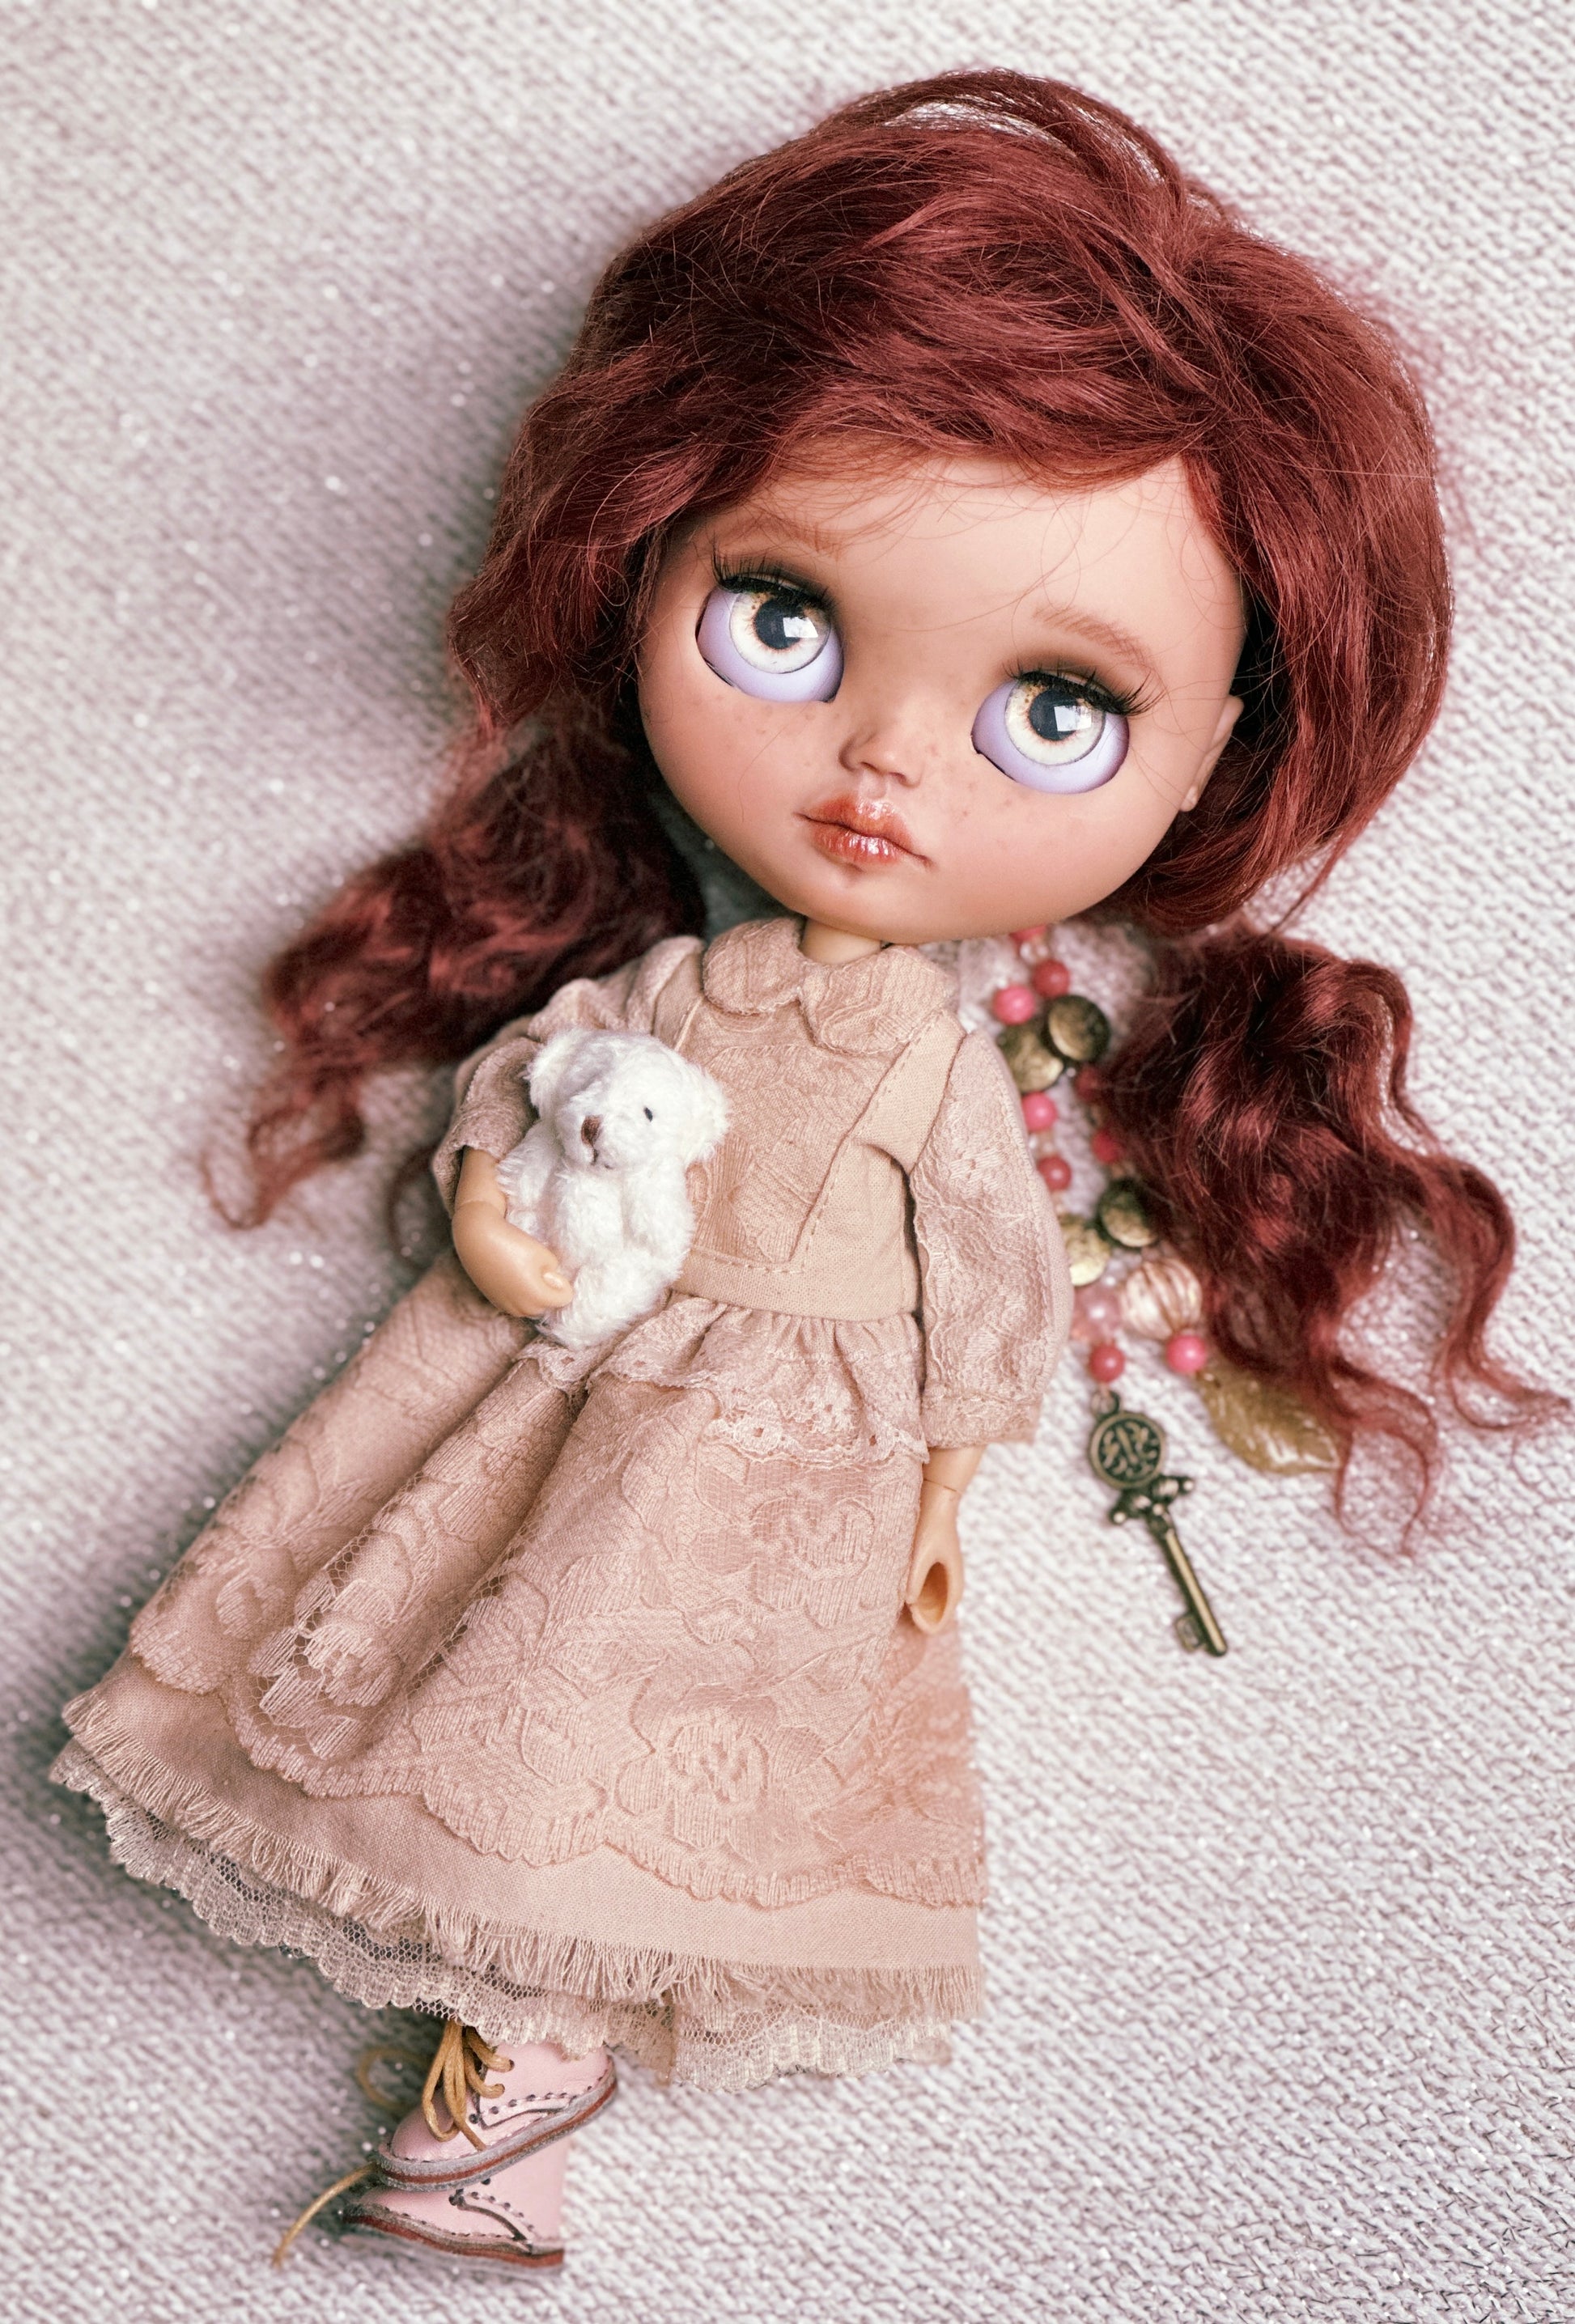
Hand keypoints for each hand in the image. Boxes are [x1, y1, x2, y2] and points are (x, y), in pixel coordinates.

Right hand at [451, 1148, 573, 1317]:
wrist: (477, 1239)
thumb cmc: (514, 1244)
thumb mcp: (545, 1255)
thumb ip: (556, 1273)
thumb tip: (556, 1285)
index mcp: (539, 1297)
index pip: (566, 1297)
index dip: (562, 1281)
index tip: (548, 1266)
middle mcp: (523, 1308)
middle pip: (549, 1305)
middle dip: (549, 1290)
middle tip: (537, 1267)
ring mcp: (507, 1307)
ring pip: (532, 1307)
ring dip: (535, 1295)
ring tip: (525, 1271)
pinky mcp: (496, 1302)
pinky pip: (517, 1304)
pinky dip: (520, 1295)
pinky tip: (513, 1276)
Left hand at [905, 1480, 964, 1632]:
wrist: (936, 1497)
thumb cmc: (931, 1526)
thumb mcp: (921, 1553)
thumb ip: (915, 1578)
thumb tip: (908, 1601)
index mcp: (954, 1580)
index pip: (947, 1614)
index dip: (932, 1623)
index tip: (915, 1622)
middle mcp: (951, 1579)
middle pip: (939, 1610)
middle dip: (923, 1617)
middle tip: (903, 1616)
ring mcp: (943, 1572)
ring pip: (932, 1600)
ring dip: (918, 1606)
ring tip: (897, 1607)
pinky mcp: (933, 1563)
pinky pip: (925, 1587)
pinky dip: (915, 1593)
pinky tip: (898, 1591)